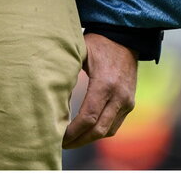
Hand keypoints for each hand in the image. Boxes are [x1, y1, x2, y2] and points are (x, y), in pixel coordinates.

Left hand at [62, 33, 137, 148]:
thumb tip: (50, 95)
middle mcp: (119, 96)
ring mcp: (127, 101)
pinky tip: (86, 131)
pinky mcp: (130, 103)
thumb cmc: (98, 43)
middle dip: (79, 140)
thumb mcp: (79, 53)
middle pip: (99, 130)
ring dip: (90, 138)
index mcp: (105, 83)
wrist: (124, 36)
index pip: (88, 117)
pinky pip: (115, 125)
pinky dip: (100, 131)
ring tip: (72, 140)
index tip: (59, 136)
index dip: (73, 131)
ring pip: (108, 131)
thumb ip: (67, 73)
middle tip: (62, 144)